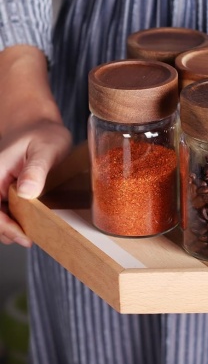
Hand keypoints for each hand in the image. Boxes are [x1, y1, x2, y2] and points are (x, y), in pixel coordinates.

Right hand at [0, 119, 71, 246]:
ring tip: (31, 234)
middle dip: (8, 231)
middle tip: (30, 240)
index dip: (5, 227)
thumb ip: (36, 169)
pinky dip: (15, 218)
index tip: (24, 237)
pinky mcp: (6, 188)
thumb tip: (27, 192)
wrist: (39, 124)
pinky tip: (30, 223)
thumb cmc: (44, 133)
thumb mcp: (45, 149)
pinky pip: (6, 207)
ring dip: (11, 226)